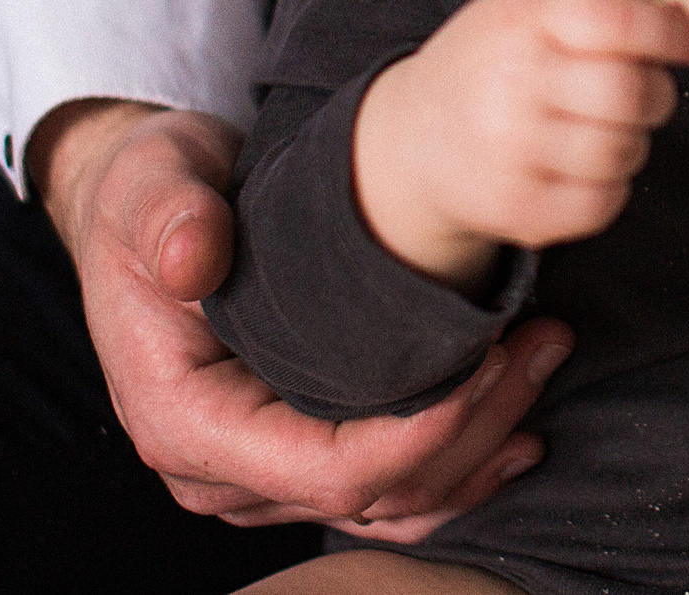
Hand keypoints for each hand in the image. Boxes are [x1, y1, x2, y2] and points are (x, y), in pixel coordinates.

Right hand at [33, 98, 568, 542]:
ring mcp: (261, 476)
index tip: (489, 361)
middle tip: (544, 342)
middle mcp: (219, 471)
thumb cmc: (150, 194)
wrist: (145, 209)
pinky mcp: (296, 457)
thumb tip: (193, 256)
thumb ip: (168, 215)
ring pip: (393, 506)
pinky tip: (516, 421)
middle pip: (375, 495)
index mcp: (182, 421)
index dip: (420, 433)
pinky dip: (457, 463)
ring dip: (479, 448)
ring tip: (542, 366)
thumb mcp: (149, 182)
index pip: (323, 469)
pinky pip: (389, 493)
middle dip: (474, 429)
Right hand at [352, 0, 688, 284]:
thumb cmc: (492, 66)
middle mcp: (512, 83)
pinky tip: (579, 168)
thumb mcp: (532, 14)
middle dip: (657, 94)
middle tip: (640, 95)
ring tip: (597, 130)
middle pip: (631, 92)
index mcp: (521, 21)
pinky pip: (604, 202)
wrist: (411, 139)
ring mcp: (510, 150)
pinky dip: (609, 186)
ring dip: (631, 141)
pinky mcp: (516, 207)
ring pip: (625, 150)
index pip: (615, 20)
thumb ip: (610, 13)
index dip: (669, 33)